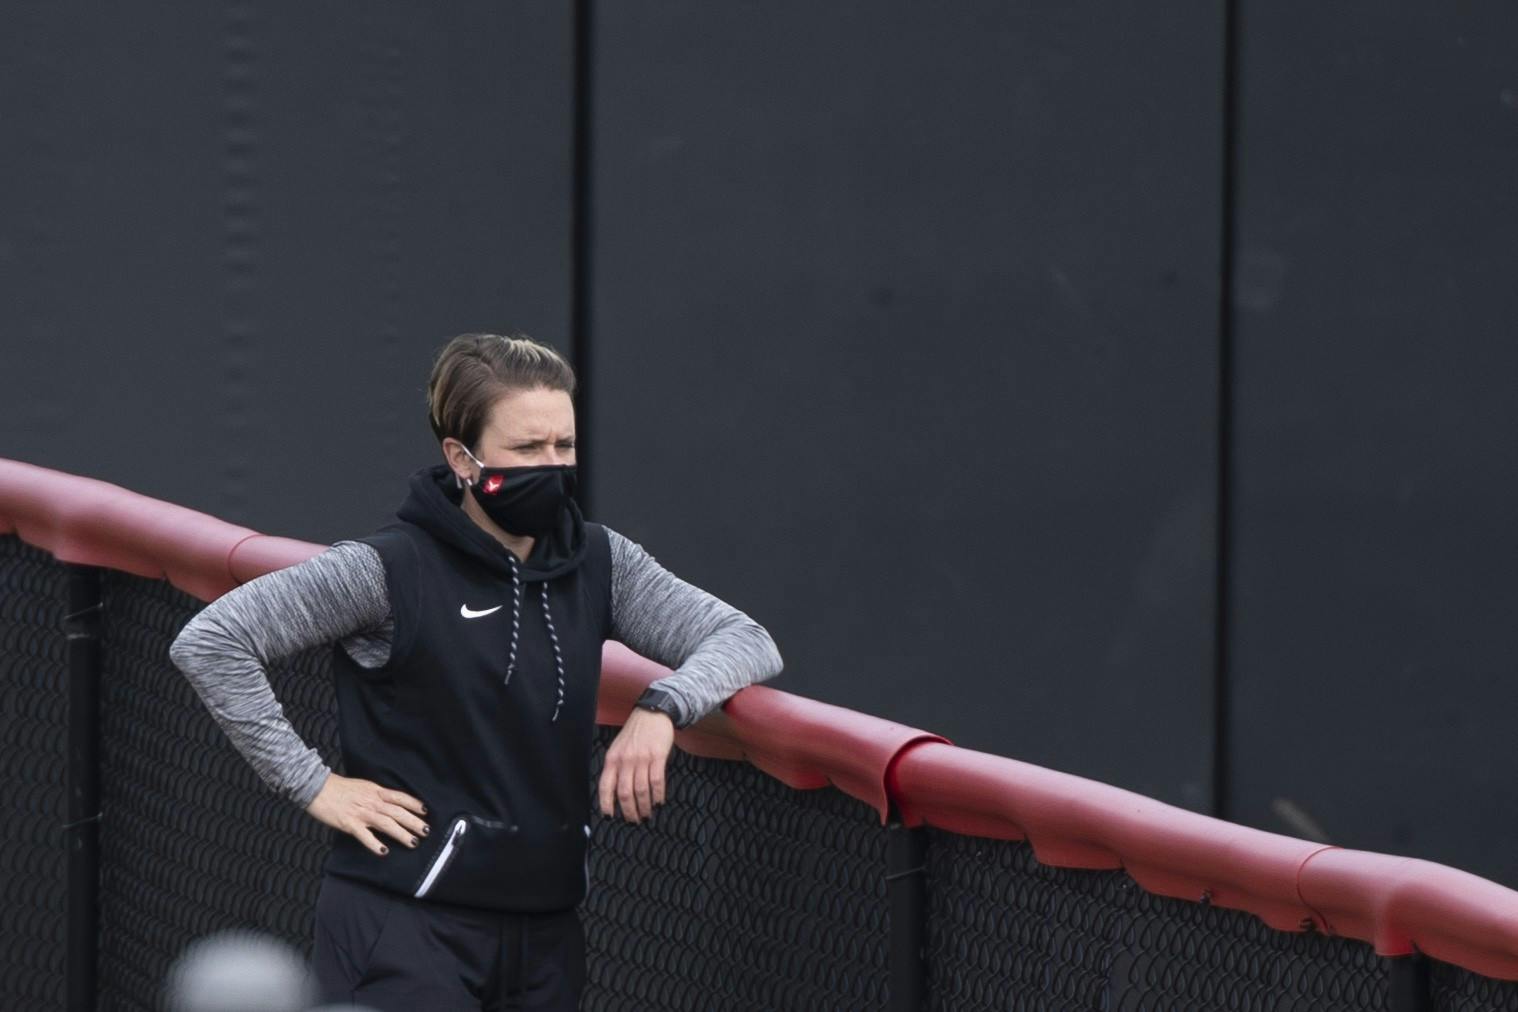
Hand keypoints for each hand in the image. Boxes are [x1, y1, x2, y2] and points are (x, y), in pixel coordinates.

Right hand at [306, 772, 429, 855]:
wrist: (317, 787)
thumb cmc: (339, 787)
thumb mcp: (363, 786)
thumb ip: (376, 794)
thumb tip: (389, 802)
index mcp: (376, 791)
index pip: (400, 797)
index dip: (414, 804)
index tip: (425, 811)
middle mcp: (372, 802)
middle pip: (398, 812)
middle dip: (414, 822)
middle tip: (427, 831)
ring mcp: (361, 813)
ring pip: (387, 823)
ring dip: (402, 833)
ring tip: (414, 842)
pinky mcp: (349, 823)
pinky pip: (364, 835)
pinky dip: (374, 843)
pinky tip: (383, 851)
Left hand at [598, 708, 674, 822]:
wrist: (653, 713)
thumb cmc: (635, 733)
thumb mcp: (618, 748)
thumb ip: (616, 768)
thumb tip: (615, 793)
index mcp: (613, 759)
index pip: (606, 786)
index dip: (606, 804)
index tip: (610, 817)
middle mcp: (625, 760)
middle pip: (625, 793)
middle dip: (629, 811)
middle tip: (634, 821)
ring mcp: (642, 758)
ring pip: (641, 790)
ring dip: (644, 807)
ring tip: (647, 815)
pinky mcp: (657, 756)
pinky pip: (657, 781)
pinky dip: (657, 795)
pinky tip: (659, 802)